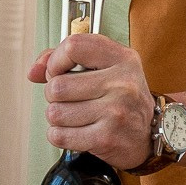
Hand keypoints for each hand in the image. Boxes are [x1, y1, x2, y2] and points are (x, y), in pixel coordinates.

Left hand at [28, 31, 155, 165]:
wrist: (151, 133)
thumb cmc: (123, 98)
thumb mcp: (106, 67)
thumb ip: (67, 59)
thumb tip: (34, 71)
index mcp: (122, 58)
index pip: (73, 46)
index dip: (55, 60)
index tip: (58, 71)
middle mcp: (122, 83)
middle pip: (57, 86)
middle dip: (55, 96)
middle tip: (71, 99)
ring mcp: (115, 111)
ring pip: (55, 113)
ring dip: (59, 118)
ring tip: (77, 116)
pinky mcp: (106, 138)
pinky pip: (59, 135)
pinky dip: (61, 136)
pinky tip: (77, 131)